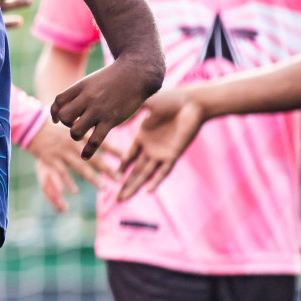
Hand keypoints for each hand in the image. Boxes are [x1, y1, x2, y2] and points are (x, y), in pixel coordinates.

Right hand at [25, 120, 118, 212]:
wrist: (31, 125)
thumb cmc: (53, 125)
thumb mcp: (70, 122)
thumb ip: (84, 127)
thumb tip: (102, 125)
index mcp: (78, 134)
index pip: (99, 141)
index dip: (113, 149)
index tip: (126, 157)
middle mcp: (72, 143)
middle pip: (93, 157)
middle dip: (106, 168)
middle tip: (119, 177)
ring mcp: (61, 152)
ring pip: (80, 166)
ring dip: (92, 177)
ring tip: (103, 187)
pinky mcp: (50, 159)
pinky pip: (61, 172)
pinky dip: (68, 182)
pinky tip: (75, 191)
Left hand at [51, 56, 159, 159]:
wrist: (136, 74)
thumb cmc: (113, 77)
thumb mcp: (92, 80)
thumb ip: (79, 93)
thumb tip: (66, 108)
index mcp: (80, 87)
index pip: (58, 101)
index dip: (54, 112)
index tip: (57, 119)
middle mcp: (86, 99)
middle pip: (64, 117)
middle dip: (67, 123)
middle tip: (76, 122)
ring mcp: (98, 110)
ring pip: (75, 131)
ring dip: (76, 135)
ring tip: (82, 132)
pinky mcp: (111, 120)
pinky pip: (95, 140)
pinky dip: (87, 151)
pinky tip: (84, 156)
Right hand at [117, 87, 203, 201]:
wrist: (190, 103)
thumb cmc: (168, 99)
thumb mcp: (143, 104)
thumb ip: (128, 111)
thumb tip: (109, 115)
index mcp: (143, 136)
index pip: (129, 157)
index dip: (121, 168)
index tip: (110, 177)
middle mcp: (151, 148)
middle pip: (136, 171)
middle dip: (125, 185)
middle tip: (115, 200)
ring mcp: (161, 153)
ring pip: (145, 175)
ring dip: (134, 187)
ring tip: (122, 199)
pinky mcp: (173, 154)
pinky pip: (163, 171)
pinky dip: (156, 182)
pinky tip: (148, 191)